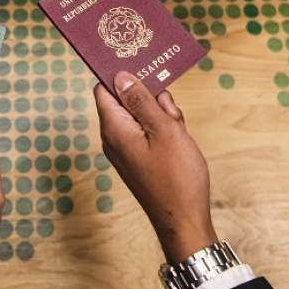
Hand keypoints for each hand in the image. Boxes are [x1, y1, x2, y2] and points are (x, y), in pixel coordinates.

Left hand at [94, 72, 216, 263]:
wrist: (184, 221)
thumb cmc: (176, 177)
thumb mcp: (162, 129)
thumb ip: (141, 100)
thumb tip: (120, 76)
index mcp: (113, 128)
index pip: (104, 89)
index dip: (119, 75)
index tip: (140, 67)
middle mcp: (114, 137)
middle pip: (125, 100)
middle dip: (149, 98)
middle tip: (169, 110)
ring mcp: (126, 149)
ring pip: (140, 116)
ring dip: (160, 114)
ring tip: (177, 128)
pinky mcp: (139, 158)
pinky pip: (147, 132)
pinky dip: (163, 130)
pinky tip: (178, 139)